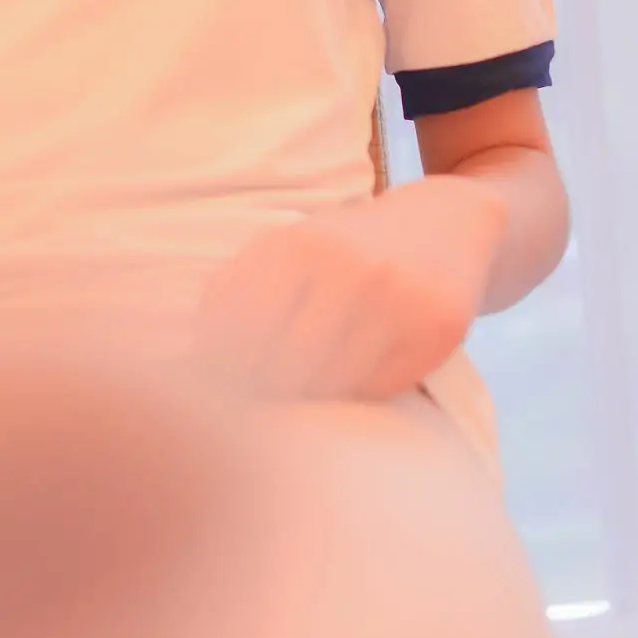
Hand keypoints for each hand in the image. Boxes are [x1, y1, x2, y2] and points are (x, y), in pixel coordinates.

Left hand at [193, 177, 505, 403]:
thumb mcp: (284, 250)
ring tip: (298, 402)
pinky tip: (348, 387)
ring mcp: (398, 299)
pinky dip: (357, 398)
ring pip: (332, 385)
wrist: (450, 223)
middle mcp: (350, 269)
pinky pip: (380, 390)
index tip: (213, 397)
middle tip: (254, 414)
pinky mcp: (438, 328)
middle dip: (261, 396)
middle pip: (283, 368)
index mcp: (296, 248)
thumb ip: (232, 296)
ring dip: (309, 402)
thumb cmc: (345, 247)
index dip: (220, 377)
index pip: (239, 337)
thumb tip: (187, 365)